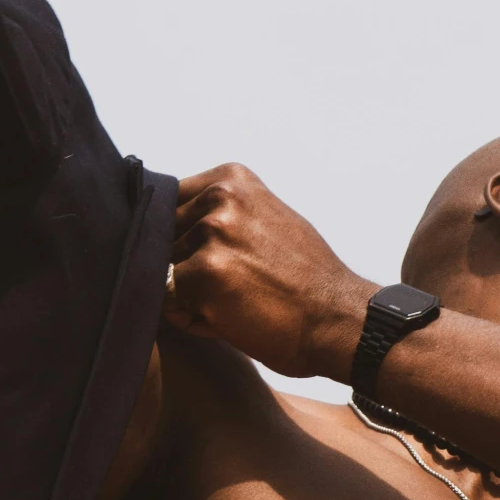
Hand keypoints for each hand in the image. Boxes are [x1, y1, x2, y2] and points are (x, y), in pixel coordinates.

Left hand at [166, 163, 375, 379]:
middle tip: (236, 285)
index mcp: (232, 179)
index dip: (178, 237)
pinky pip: (171, 302)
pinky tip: (232, 319)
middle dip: (184, 266)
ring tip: (237, 302)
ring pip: (165, 272)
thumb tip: (163, 232)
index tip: (205, 254)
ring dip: (189, 294)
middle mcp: (219, 198)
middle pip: (162, 238)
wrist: (337, 320)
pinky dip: (194, 318)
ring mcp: (212, 234)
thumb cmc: (304, 281)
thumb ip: (220, 217)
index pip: (169, 203)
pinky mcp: (205, 273)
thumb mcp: (267, 222)